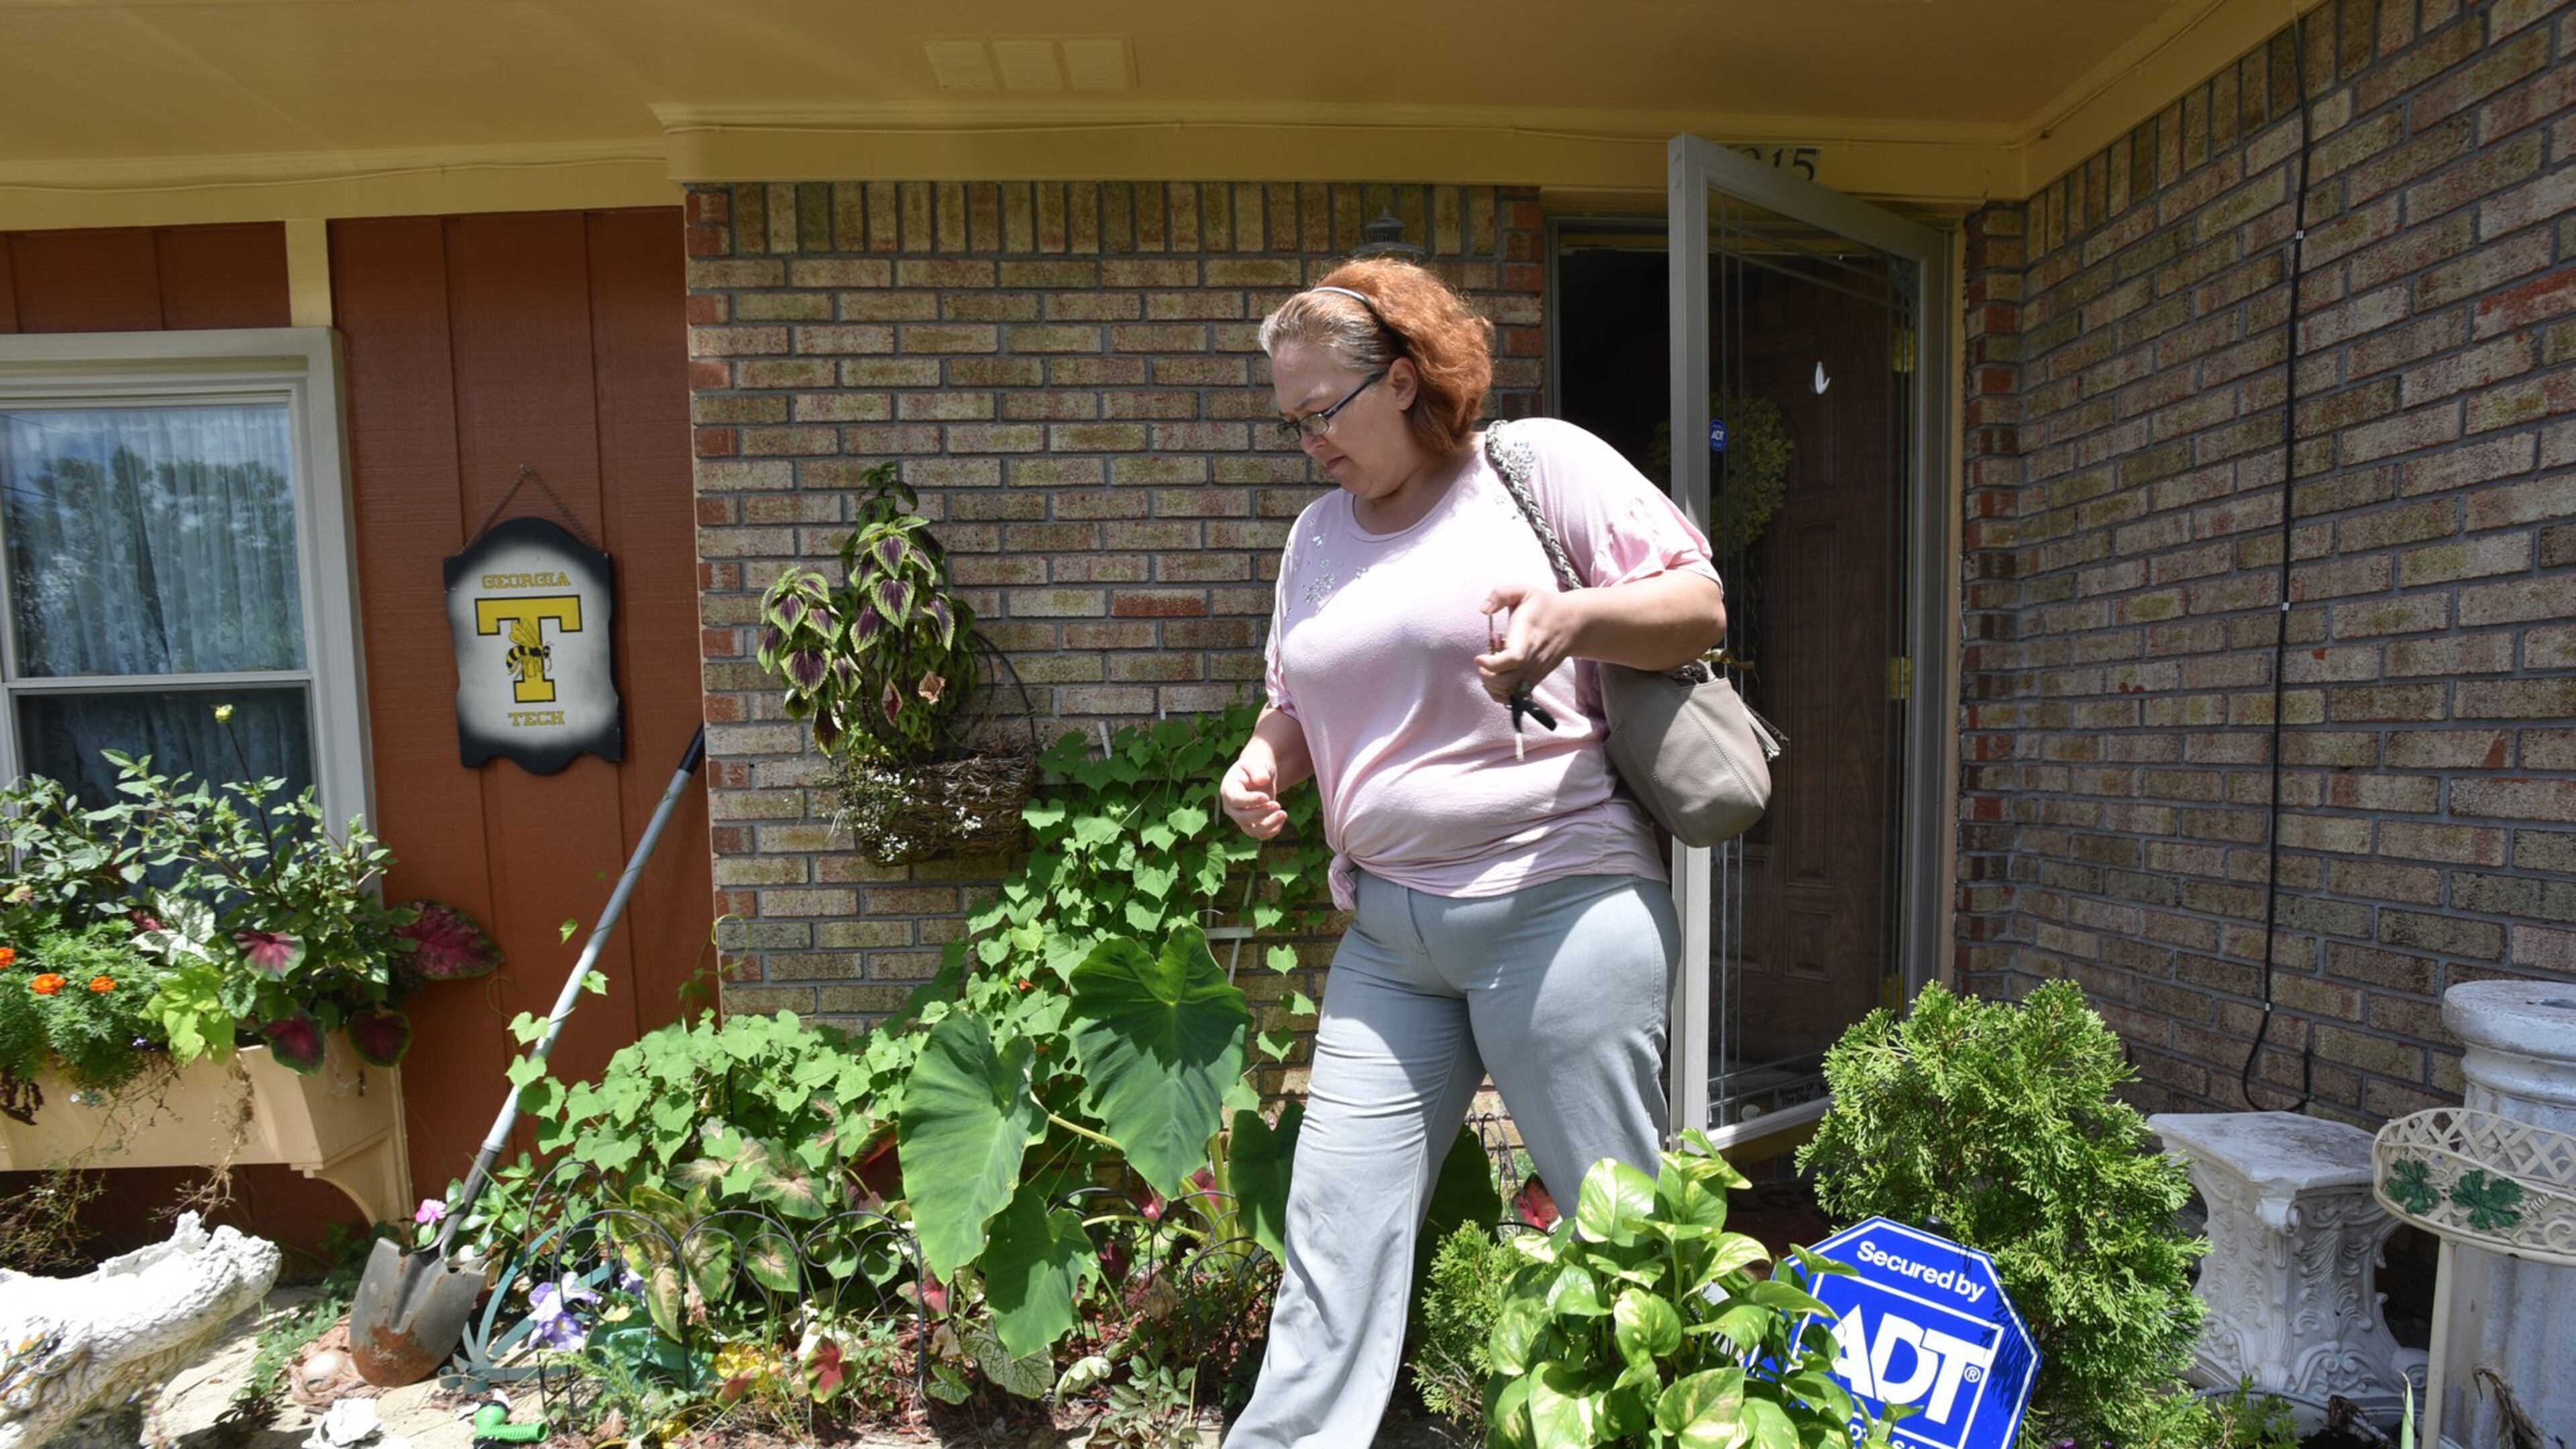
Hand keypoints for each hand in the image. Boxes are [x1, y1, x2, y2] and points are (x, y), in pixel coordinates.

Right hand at [1220, 752, 1288, 839]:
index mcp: (1228, 789)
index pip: (1235, 800)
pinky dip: (1272, 831)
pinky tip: (1282, 819)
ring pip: (1251, 830)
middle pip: (1242, 818)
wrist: (1259, 776)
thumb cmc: (1255, 767)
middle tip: (1277, 804)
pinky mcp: (1251, 824)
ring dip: (1268, 825)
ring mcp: (1241, 817)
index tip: (1266, 797)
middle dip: (1261, 813)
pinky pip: (1260, 834)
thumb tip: (1262, 780)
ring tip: (1283, 813)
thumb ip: (1257, 770)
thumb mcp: (1256, 763)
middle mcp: (1231, 807)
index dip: (1250, 801)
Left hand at [1476, 585, 1582, 703]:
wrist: (1573, 622)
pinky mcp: (1537, 677)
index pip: (1513, 659)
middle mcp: (1533, 658)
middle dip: (1487, 677)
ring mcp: (1536, 670)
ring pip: (1512, 693)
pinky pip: (1518, 696)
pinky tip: (1497, 679)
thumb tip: (1483, 609)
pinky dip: (1503, 694)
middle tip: (1482, 662)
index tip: (1479, 657)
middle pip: (1508, 682)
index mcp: (1527, 636)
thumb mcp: (1523, 591)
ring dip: (1493, 687)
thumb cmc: (1543, 606)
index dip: (1492, 664)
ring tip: (1488, 670)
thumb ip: (1500, 594)